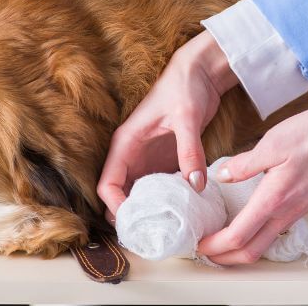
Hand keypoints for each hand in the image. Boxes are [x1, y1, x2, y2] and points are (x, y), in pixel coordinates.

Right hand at [97, 31, 237, 219]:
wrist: (200, 72)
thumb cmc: (185, 87)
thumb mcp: (187, 118)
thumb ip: (190, 151)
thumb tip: (196, 185)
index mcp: (125, 143)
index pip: (107, 184)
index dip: (116, 206)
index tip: (137, 220)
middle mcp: (132, 155)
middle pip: (120, 195)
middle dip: (131, 215)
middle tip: (151, 234)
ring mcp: (148, 160)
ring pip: (139, 194)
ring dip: (149, 211)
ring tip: (166, 229)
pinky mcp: (165, 161)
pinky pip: (160, 188)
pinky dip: (167, 201)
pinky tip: (181, 212)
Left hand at [197, 105, 307, 264]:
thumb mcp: (273, 143)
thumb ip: (245, 164)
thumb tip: (222, 175)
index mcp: (272, 200)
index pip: (237, 236)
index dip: (214, 246)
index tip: (198, 244)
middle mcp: (285, 213)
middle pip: (250, 252)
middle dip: (224, 258)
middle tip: (204, 251)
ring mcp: (296, 212)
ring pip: (264, 244)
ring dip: (239, 249)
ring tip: (221, 241)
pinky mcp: (303, 205)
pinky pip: (275, 232)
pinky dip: (255, 236)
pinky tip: (248, 222)